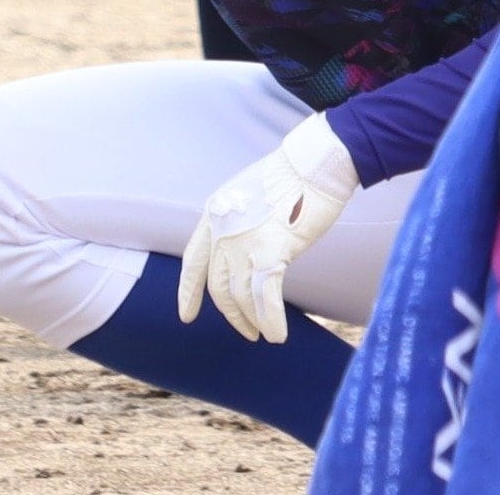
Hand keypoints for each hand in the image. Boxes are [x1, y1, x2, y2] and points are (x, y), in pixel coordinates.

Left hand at [177, 113, 358, 341]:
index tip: (186, 315)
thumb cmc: (291, 176)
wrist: (313, 165)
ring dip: (253, 321)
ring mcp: (243, 243)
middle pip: (218, 286)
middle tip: (245, 331)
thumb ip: (239, 224)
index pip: (192, 261)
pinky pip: (266, 299)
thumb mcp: (248, 195)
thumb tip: (246, 252)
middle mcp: (221, 231)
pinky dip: (271, 321)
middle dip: (231, 314)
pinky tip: (277, 335)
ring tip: (264, 334)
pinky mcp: (270, 254)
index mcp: (213, 213)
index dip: (189, 292)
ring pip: (242, 297)